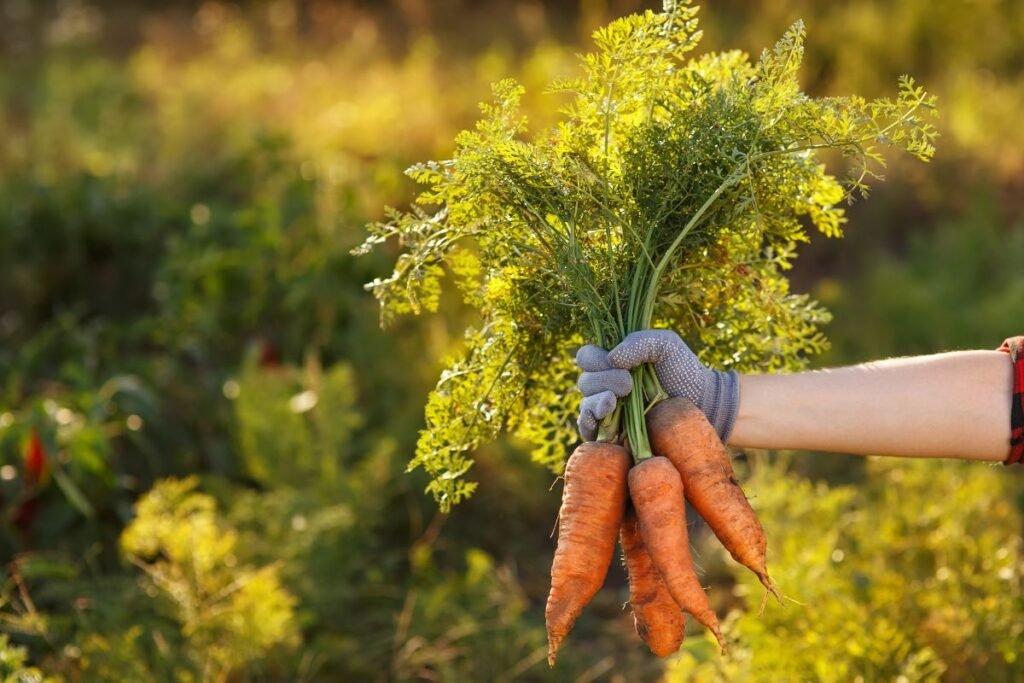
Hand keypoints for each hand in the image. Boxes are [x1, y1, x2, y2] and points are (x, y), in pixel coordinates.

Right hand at [575, 329, 739, 441]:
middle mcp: (606, 385)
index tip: (618, 362)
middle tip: (629, 384)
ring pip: (585, 405)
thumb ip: (639, 341)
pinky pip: (589, 430)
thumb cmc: (684, 370)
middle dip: (604, 380)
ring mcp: (609, 410)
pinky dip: (588, 425)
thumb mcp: (666, 345)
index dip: (595, 358)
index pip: (586, 357)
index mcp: (613, 361)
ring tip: (613, 402)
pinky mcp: (613, 433)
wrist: (702, 403)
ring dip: (596, 402)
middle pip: (585, 381)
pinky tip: (599, 421)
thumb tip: (612, 358)